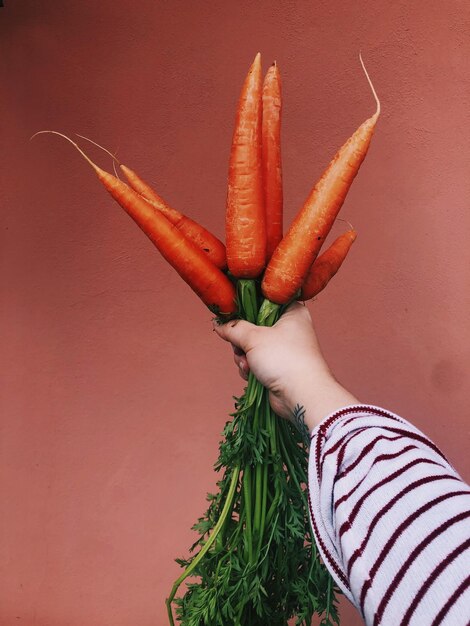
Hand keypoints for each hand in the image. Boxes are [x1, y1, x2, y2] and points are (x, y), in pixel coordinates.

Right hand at [213, 302, 357, 429]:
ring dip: (243, 356)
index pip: (264, 300)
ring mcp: (283, 348)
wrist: (301, 396)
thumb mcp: (254, 337)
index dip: (246, 306)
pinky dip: (250, 367)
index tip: (232, 313)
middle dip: (241, 339)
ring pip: (251, 345)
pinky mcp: (277, 366)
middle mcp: (289, 328)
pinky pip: (255, 361)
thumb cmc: (284, 359)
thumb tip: (219, 324)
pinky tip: (251, 374)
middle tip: (240, 346)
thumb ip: (234, 327)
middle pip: (253, 325)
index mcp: (292, 311)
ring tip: (248, 364)